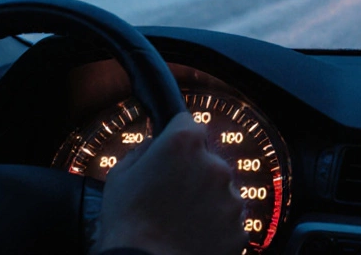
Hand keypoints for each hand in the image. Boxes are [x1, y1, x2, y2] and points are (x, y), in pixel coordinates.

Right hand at [96, 112, 245, 254]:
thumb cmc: (127, 224)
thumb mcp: (120, 175)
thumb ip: (143, 150)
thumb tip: (156, 144)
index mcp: (184, 143)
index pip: (188, 123)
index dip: (176, 140)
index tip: (170, 154)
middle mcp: (215, 165)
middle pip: (208, 159)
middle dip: (193, 173)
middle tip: (171, 196)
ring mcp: (231, 198)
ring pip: (220, 191)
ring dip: (206, 201)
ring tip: (180, 221)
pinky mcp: (239, 228)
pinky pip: (227, 221)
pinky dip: (214, 227)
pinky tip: (192, 237)